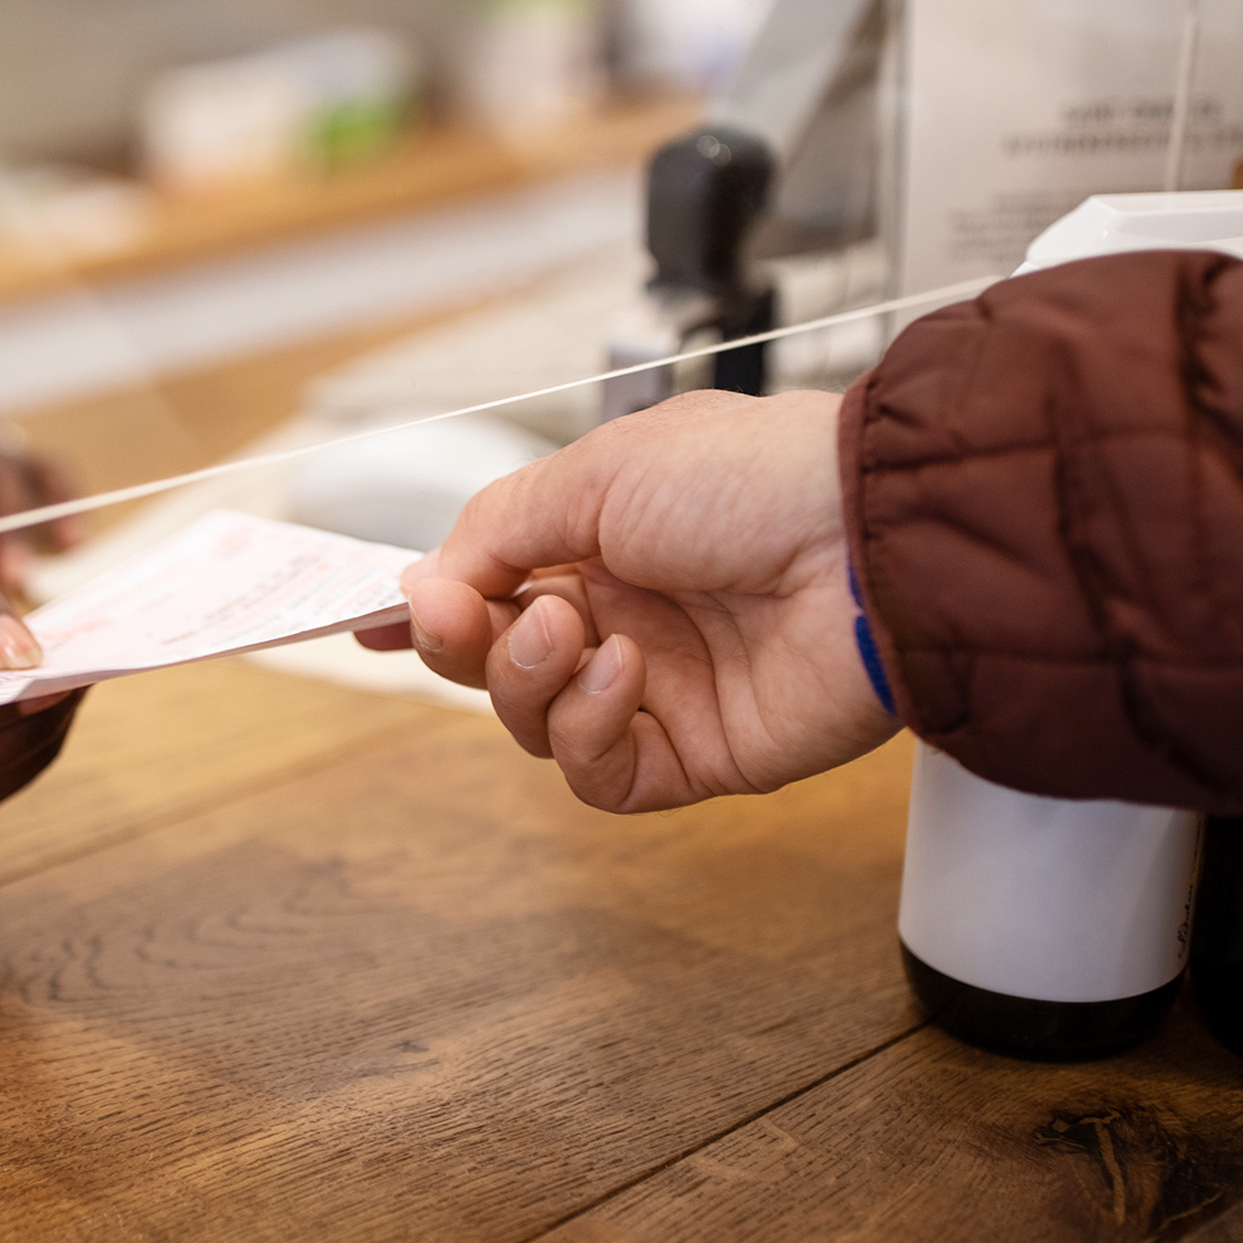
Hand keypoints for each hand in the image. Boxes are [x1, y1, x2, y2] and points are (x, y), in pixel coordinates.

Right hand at [374, 390, 898, 811]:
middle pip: (495, 660)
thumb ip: (498, 527)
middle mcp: (625, 613)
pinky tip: (624, 675)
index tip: (372, 619)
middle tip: (460, 617)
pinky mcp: (695, 754)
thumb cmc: (758, 479)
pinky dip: (587, 728)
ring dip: (526, 679)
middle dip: (462, 642)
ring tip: (571, 631)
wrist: (870, 542)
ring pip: (534, 720)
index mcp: (601, 537)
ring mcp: (658, 689)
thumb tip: (428, 578)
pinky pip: (597, 772)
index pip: (491, 583)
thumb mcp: (599, 471)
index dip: (432, 606)